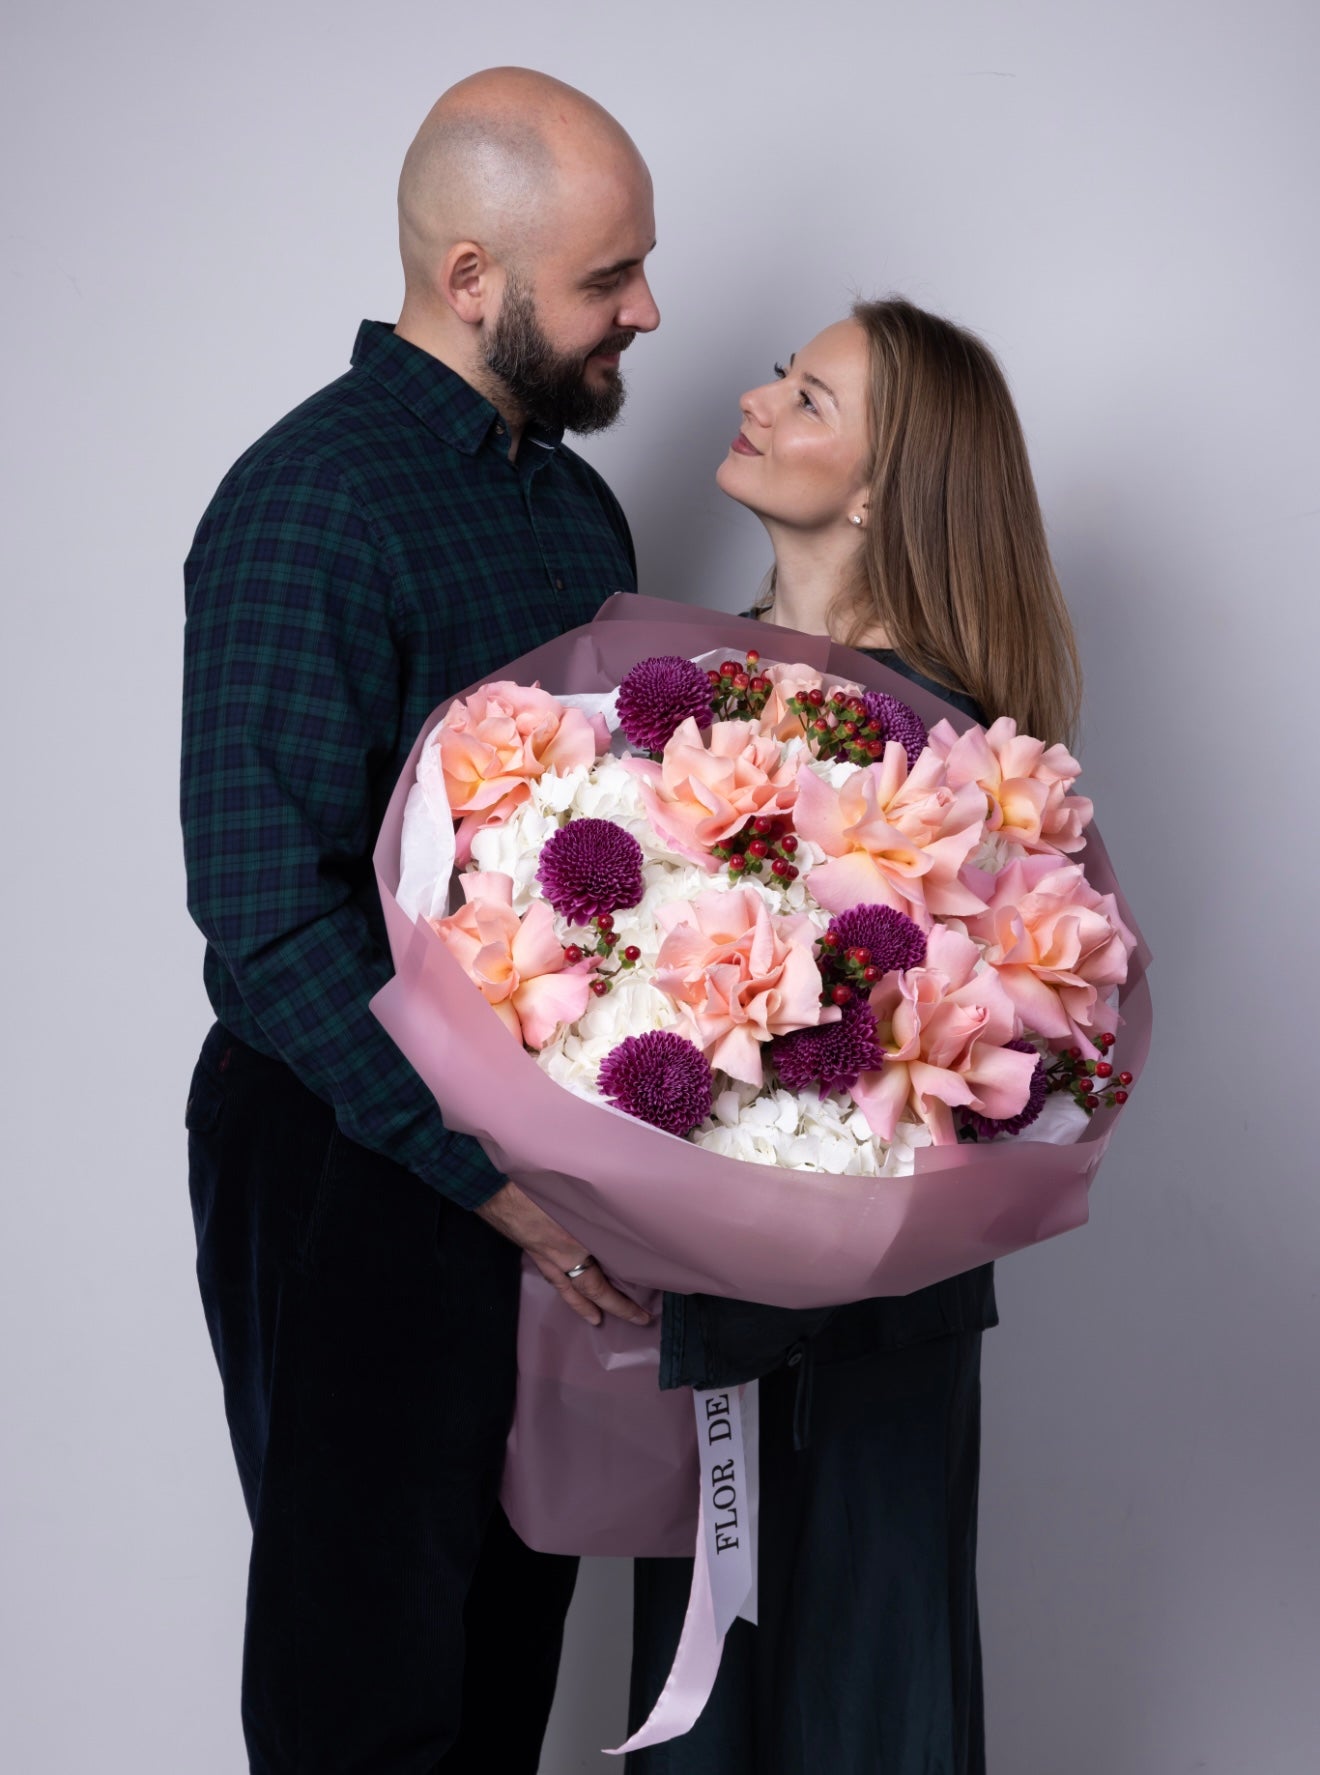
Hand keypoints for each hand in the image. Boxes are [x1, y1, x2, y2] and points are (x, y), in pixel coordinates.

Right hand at [475, 1180, 650, 1328]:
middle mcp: (557, 1258)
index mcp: (573, 1250)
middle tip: (613, 1321)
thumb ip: (600, 1219)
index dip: (620, 1305)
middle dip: (600, 1308)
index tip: (640, 1317)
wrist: (496, 1189)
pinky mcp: (530, 1245)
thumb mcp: (579, 1203)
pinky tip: (563, 1276)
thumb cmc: (538, 1191)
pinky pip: (550, 1271)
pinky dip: (560, 1280)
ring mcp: (541, 1253)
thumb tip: (625, 1229)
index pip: (599, 1288)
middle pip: (581, 1291)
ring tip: (591, 1314)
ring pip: (562, 1285)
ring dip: (578, 1301)